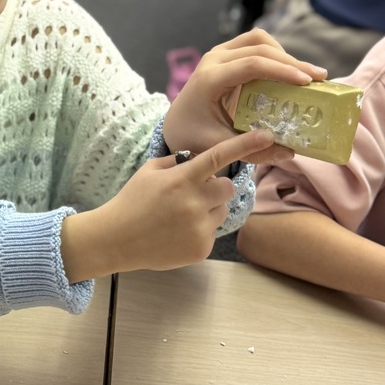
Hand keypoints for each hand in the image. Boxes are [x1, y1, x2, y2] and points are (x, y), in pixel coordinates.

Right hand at [61, 129, 274, 281]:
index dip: (245, 145)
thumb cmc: (132, 200)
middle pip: (227, 187)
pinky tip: (178, 232)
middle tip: (194, 193)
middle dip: (216, 187)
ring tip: (181, 215)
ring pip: (222, 211)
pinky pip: (213, 231)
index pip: (218, 157)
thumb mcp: (150, 170)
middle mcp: (194, 202)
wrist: (117, 239)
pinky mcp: (202, 249)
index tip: (267, 135)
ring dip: (209, 209)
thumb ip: (177, 162)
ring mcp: (199, 228)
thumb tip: (198, 159)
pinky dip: (200, 230)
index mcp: (182, 179)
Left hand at [163, 29, 326, 164]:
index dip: (282, 70)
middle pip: (259, 47)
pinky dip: (274, 54)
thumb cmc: (194, 137)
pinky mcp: (224, 55)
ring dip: (284, 54)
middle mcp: (212, 60)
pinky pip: (253, 44)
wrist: (174, 124)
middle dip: (292, 61)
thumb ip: (252, 150)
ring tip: (306, 75)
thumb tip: (291, 151)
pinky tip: (288, 72)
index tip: (308, 82)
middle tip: (319, 77)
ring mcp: (218, 54)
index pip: (251, 65)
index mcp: (209, 79)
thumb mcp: (219, 147)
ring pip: (258, 39)